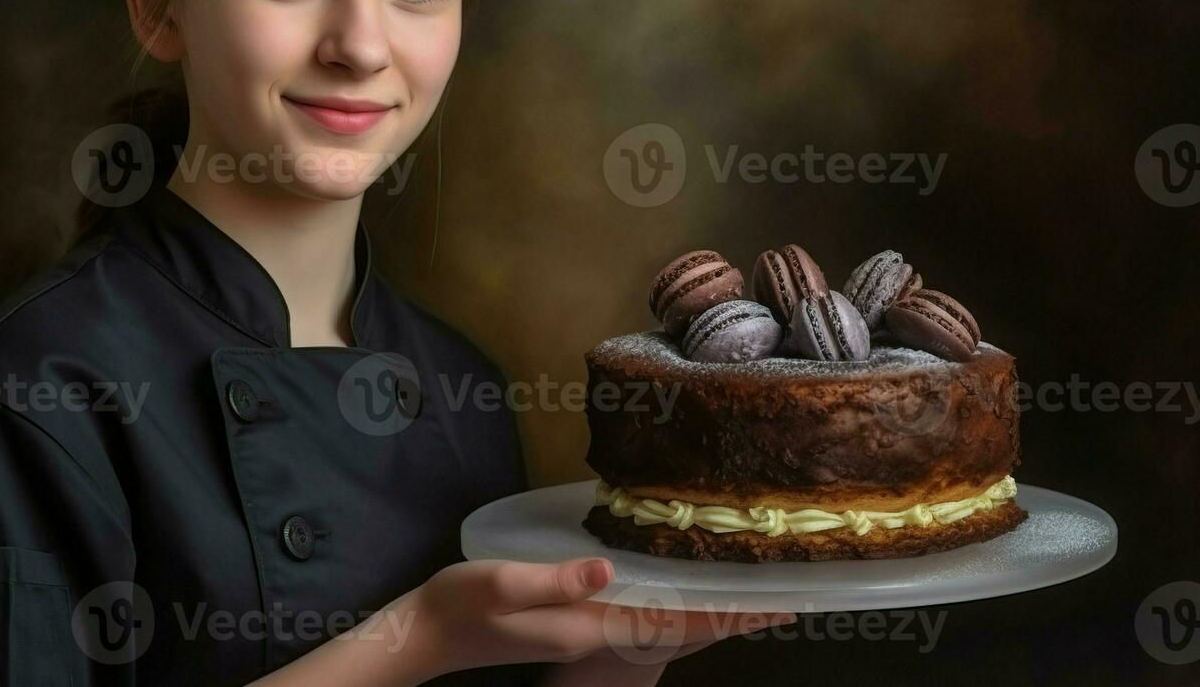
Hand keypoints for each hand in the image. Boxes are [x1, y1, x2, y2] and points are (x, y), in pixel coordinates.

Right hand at [397, 556, 795, 679]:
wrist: (426, 635)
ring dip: (702, 612)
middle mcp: (594, 634)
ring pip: (660, 624)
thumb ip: (555, 580)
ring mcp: (582, 631)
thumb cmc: (459, 605)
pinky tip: (672, 589)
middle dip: (727, 615)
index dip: (723, 615)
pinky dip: (668, 605)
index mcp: (587, 627)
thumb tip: (609, 570)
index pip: (671, 625)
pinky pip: (637, 616)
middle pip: (676, 629)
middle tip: (779, 599)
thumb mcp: (502, 584)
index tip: (773, 606)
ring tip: (741, 594)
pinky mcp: (570, 623)